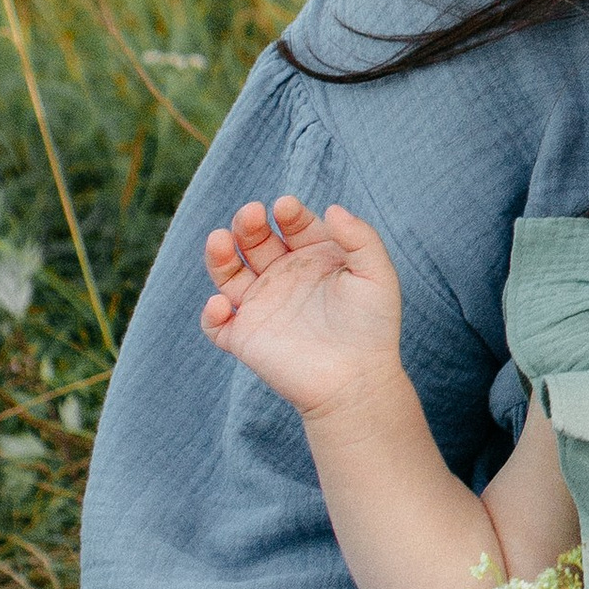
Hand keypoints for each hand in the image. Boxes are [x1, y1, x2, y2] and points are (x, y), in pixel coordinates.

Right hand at [201, 196, 406, 414]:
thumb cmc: (372, 327)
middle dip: (249, 224)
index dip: (288, 213)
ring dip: (219, 255)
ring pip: (228, 273)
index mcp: (314, 257)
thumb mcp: (377, 275)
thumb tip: (333, 208)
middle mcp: (284, 276)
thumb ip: (361, 238)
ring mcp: (262, 306)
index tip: (286, 208)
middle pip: (256, 241)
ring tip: (219, 240)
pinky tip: (222, 304)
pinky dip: (211, 314)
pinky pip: (216, 324)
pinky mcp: (245, 338)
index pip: (293, 224)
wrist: (358, 380)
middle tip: (251, 214)